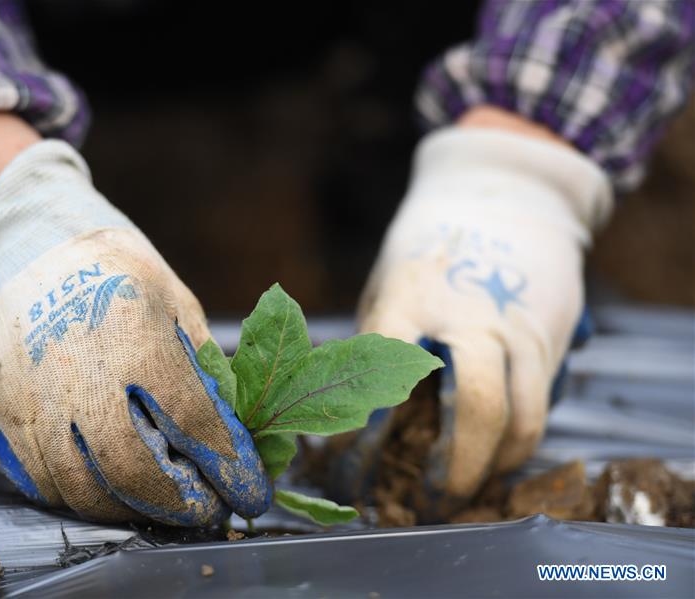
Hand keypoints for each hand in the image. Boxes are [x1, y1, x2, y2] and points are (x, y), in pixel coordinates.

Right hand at [0, 139, 270, 524]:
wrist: (32, 248)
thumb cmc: (114, 272)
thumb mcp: (175, 303)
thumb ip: (202, 367)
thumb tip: (233, 427)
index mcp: (137, 341)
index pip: (193, 423)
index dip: (229, 467)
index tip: (250, 491)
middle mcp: (83, 377)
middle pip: (132, 470)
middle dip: (179, 504)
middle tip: (206, 509)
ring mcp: (37, 399)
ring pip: (81, 488)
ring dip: (130, 510)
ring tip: (160, 505)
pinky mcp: (7, 412)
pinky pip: (41, 480)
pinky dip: (81, 497)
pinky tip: (109, 491)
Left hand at [357, 125, 611, 505]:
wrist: (506, 195)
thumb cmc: (429, 247)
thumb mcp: (387, 284)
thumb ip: (375, 344)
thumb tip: (346, 415)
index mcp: (414, 295)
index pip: (382, 370)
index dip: (361, 428)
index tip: (343, 468)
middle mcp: (475, 316)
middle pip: (477, 407)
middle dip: (453, 470)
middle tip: (424, 503)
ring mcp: (521, 329)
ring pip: (524, 421)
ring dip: (492, 470)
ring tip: (460, 493)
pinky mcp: (553, 341)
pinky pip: (541, 407)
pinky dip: (517, 444)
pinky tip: (491, 459)